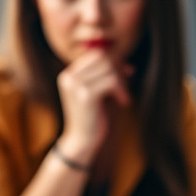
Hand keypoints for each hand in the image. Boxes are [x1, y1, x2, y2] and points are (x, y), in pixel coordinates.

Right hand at [54, 48, 131, 163]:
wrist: (82, 142)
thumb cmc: (91, 118)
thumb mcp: (95, 92)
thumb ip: (103, 75)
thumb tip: (123, 60)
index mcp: (68, 74)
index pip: (95, 54)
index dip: (114, 61)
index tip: (126, 73)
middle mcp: (68, 77)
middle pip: (102, 58)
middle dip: (119, 70)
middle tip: (125, 86)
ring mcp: (75, 85)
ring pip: (109, 68)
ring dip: (122, 82)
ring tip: (123, 96)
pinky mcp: (85, 94)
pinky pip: (111, 81)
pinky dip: (122, 90)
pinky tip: (123, 102)